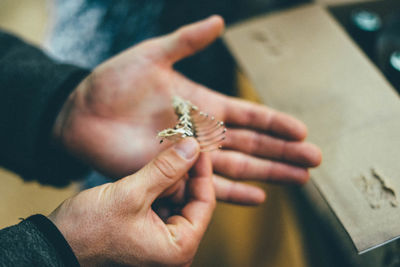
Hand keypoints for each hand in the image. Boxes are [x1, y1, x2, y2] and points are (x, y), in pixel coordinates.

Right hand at [49, 138, 214, 265]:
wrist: (53, 246)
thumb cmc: (88, 229)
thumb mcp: (131, 194)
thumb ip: (165, 169)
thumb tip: (193, 147)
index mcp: (178, 248)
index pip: (205, 203)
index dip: (202, 171)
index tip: (197, 146)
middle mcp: (174, 251)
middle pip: (192, 202)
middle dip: (183, 176)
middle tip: (176, 148)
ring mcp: (161, 244)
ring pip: (177, 203)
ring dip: (168, 181)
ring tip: (157, 163)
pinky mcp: (147, 236)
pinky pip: (162, 208)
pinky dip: (157, 190)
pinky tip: (146, 177)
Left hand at [53, 15, 321, 205]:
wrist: (82, 113)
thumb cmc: (113, 82)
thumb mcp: (153, 54)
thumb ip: (187, 41)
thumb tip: (219, 21)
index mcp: (203, 105)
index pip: (248, 116)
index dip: (275, 123)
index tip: (301, 130)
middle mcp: (203, 133)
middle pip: (252, 145)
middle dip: (283, 152)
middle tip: (314, 160)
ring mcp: (191, 157)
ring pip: (239, 168)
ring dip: (269, 173)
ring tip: (299, 179)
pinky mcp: (173, 174)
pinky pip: (210, 188)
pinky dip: (234, 193)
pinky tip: (258, 198)